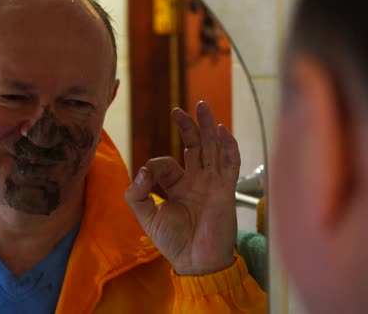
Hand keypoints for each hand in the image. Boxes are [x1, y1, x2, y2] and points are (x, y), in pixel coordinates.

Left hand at [125, 101, 239, 275]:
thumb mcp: (146, 216)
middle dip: (188, 126)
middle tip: (179, 109)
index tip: (148, 179)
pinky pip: (229, 163)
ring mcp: (212, 183)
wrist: (196, 261)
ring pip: (211, 148)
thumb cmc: (172, 241)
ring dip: (207, 127)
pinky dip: (228, 147)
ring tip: (203, 106)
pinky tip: (222, 130)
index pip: (166, 163)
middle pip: (194, 146)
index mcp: (176, 186)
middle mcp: (196, 180)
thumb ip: (137, 193)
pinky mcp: (225, 190)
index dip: (154, 166)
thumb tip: (142, 169)